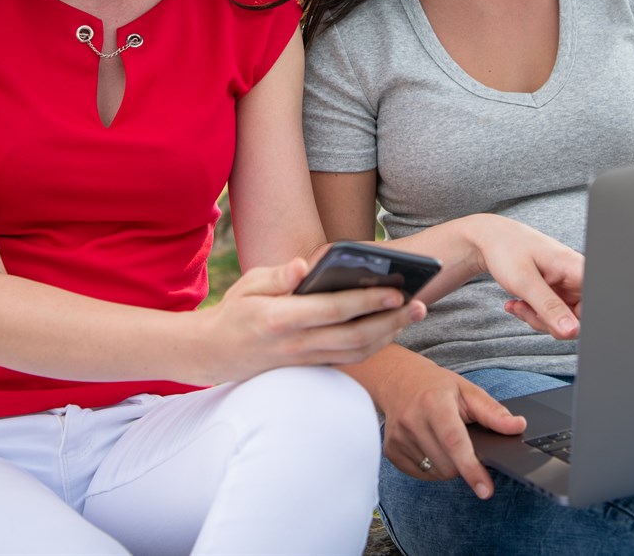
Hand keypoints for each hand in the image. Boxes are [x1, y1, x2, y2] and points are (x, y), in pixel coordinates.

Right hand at [198, 257, 425, 384]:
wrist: (213, 354)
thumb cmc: (235, 311)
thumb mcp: (248, 284)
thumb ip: (278, 275)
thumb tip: (303, 265)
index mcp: (280, 318)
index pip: (332, 310)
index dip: (367, 302)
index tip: (396, 291)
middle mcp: (295, 344)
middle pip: (354, 337)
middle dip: (391, 322)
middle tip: (419, 305)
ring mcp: (304, 360)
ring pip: (356, 354)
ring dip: (389, 336)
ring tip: (413, 315)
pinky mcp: (309, 368)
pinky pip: (348, 360)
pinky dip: (374, 346)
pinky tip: (391, 329)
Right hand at [372, 349, 522, 500]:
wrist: (399, 381)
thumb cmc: (437, 387)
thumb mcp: (468, 391)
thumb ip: (493, 412)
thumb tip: (518, 426)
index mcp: (434, 403)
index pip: (454, 441)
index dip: (471, 468)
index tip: (485, 489)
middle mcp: (412, 421)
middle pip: (448, 464)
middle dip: (463, 463)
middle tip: (463, 440)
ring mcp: (398, 438)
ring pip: (436, 473)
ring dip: (448, 465)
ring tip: (444, 439)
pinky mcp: (391, 451)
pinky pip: (421, 474)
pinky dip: (433, 466)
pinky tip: (430, 445)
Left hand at [465, 215, 583, 339]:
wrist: (491, 240)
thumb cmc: (507, 249)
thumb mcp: (524, 281)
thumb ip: (549, 307)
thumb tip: (572, 331)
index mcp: (576, 268)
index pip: (595, 303)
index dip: (579, 319)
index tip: (553, 318)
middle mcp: (576, 279)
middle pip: (579, 318)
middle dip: (551, 322)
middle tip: (528, 311)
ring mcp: (566, 287)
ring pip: (563, 321)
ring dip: (538, 319)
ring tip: (519, 304)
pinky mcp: (556, 294)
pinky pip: (552, 316)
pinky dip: (534, 315)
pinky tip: (518, 304)